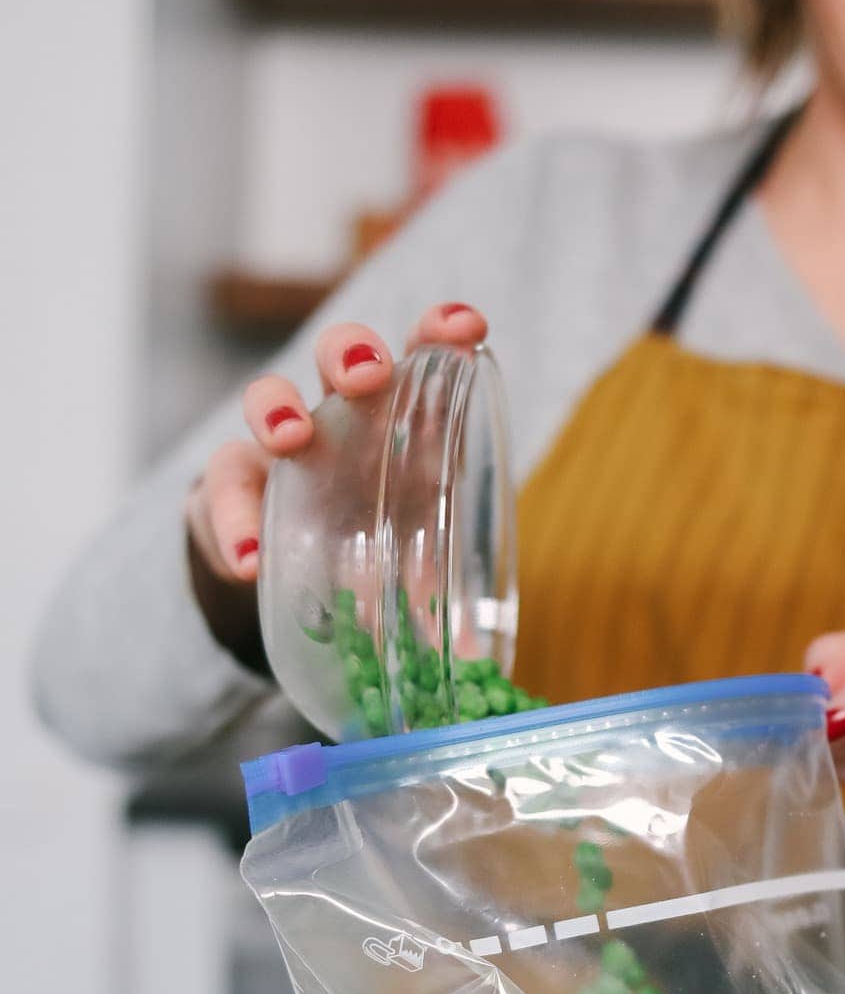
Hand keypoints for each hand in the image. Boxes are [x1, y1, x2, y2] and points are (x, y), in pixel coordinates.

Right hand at [187, 302, 487, 586]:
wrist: (280, 575)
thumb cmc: (358, 546)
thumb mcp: (402, 563)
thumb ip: (433, 597)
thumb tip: (475, 665)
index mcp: (393, 422)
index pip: (418, 358)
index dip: (439, 333)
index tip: (468, 329)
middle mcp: (335, 418)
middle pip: (338, 356)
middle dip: (352, 352)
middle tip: (368, 376)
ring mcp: (275, 445)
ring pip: (268, 395)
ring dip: (278, 409)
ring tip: (292, 440)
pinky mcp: (228, 485)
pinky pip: (220, 487)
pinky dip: (233, 523)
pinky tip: (249, 562)